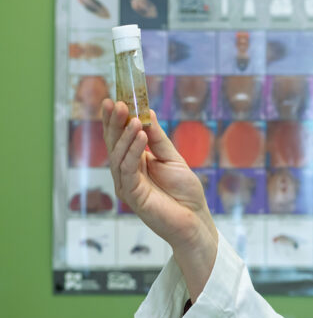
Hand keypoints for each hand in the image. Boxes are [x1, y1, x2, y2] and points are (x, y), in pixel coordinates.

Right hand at [102, 99, 217, 299]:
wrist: (194, 219)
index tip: (113, 99)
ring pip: (118, 155)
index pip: (120, 138)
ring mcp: (127, 184)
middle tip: (116, 103)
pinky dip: (133, 151)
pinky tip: (140, 136)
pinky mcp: (132, 195)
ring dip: (125, 135)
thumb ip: (159, 138)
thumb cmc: (185, 192)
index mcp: (135, 162)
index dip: (115, 120)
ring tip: (132, 118)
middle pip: (114, 144)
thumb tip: (146, 113)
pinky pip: (128, 169)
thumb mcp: (173, 158)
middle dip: (114, 123)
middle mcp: (126, 172)